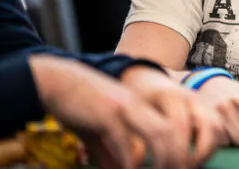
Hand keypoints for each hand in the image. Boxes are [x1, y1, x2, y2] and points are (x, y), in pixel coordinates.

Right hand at [29, 55, 190, 168]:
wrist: (55, 81)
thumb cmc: (78, 107)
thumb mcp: (99, 131)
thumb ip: (111, 152)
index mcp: (142, 107)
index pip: (173, 129)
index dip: (180, 152)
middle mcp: (140, 106)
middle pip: (173, 132)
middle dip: (178, 158)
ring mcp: (126, 107)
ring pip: (159, 134)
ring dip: (163, 160)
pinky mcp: (108, 113)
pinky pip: (126, 141)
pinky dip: (130, 161)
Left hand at [120, 66, 224, 165]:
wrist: (149, 81)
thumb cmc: (138, 100)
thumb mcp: (132, 114)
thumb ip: (137, 135)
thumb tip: (138, 160)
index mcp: (170, 96)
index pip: (179, 127)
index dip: (174, 152)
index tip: (163, 167)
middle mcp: (191, 97)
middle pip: (208, 126)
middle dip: (198, 154)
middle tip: (182, 168)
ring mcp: (202, 102)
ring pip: (217, 127)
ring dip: (208, 151)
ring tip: (191, 165)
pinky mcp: (207, 108)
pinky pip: (218, 128)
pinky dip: (211, 145)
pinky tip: (196, 158)